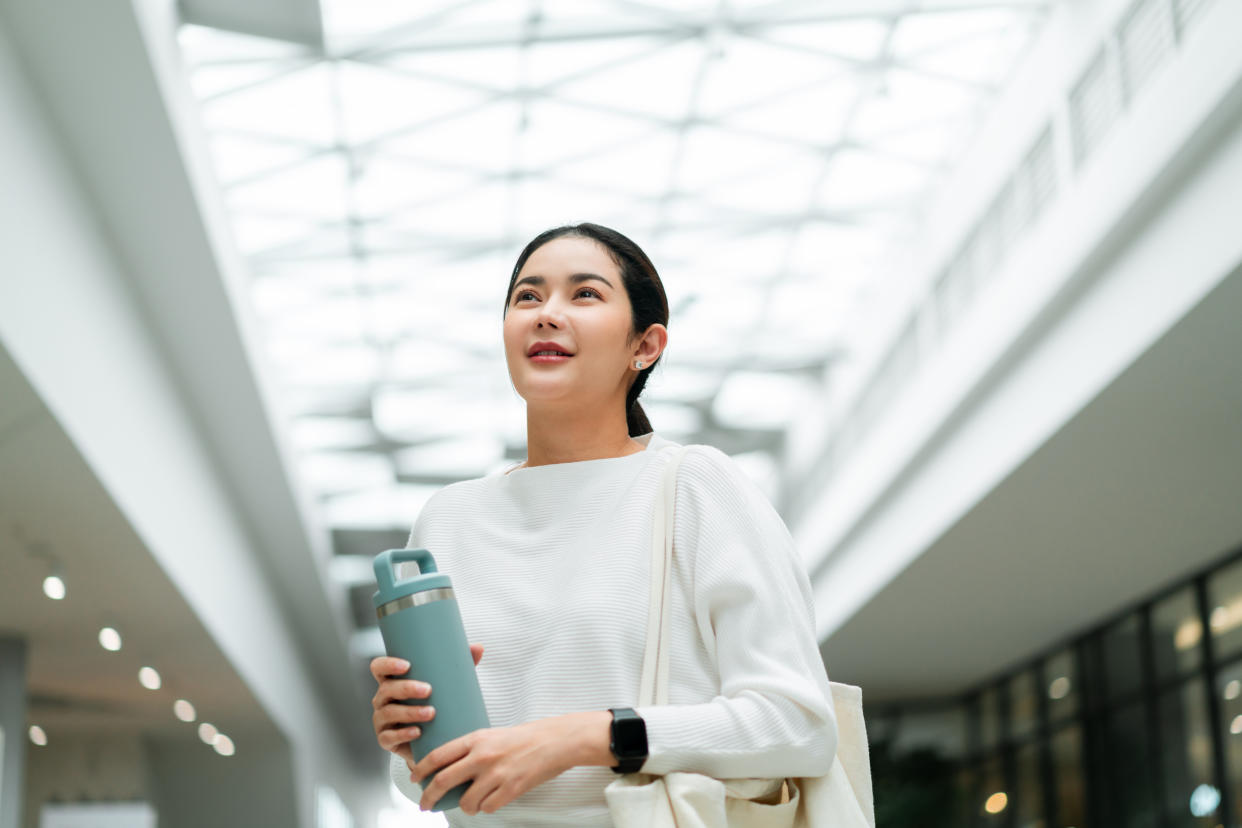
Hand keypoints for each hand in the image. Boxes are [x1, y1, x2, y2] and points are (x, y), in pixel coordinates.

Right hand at [370, 644, 483, 763]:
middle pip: (386, 689)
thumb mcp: (446, 685)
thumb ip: (459, 666)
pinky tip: (418, 732)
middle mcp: (383, 699)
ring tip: (430, 713)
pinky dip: (404, 734)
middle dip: (406, 688)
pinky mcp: (386, 740)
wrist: (433, 741)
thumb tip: (478, 647)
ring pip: (388, 713)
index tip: (406, 665)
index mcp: (393, 681)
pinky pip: (389, 737)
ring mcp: (382, 720)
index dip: (388, 664)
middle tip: (428, 690)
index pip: (379, 668)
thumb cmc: (436, 706)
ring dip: (409, 712)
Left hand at [411, 715, 588, 814]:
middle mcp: (482, 757)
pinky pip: (488, 808)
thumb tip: (452, 765)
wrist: (556, 741)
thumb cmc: (527, 736)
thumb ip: (473, 748)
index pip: (438, 756)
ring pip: (466, 802)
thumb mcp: (494, 734)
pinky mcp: (511, 789)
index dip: (420, 769)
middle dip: (428, 797)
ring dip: (464, 806)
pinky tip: (493, 800)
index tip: (414, 778)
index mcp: (476, 739)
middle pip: (442, 781)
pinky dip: (486, 807)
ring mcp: (496, 774)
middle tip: (425, 804)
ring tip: (471, 803)